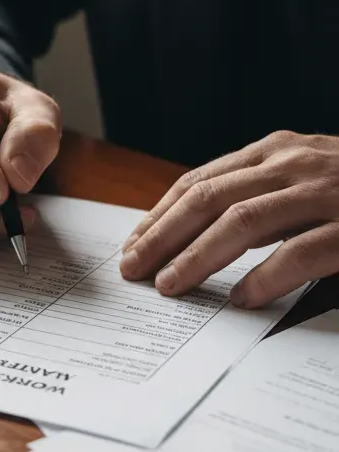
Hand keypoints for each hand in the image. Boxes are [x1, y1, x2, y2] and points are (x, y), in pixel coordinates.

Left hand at [120, 130, 338, 307]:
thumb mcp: (302, 178)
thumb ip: (257, 194)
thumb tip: (192, 234)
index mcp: (274, 152)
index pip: (197, 182)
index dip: (158, 215)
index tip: (132, 245)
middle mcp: (294, 164)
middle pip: (207, 199)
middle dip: (162, 236)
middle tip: (133, 269)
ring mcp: (327, 192)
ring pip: (243, 221)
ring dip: (198, 257)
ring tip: (172, 286)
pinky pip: (302, 252)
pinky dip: (267, 277)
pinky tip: (243, 299)